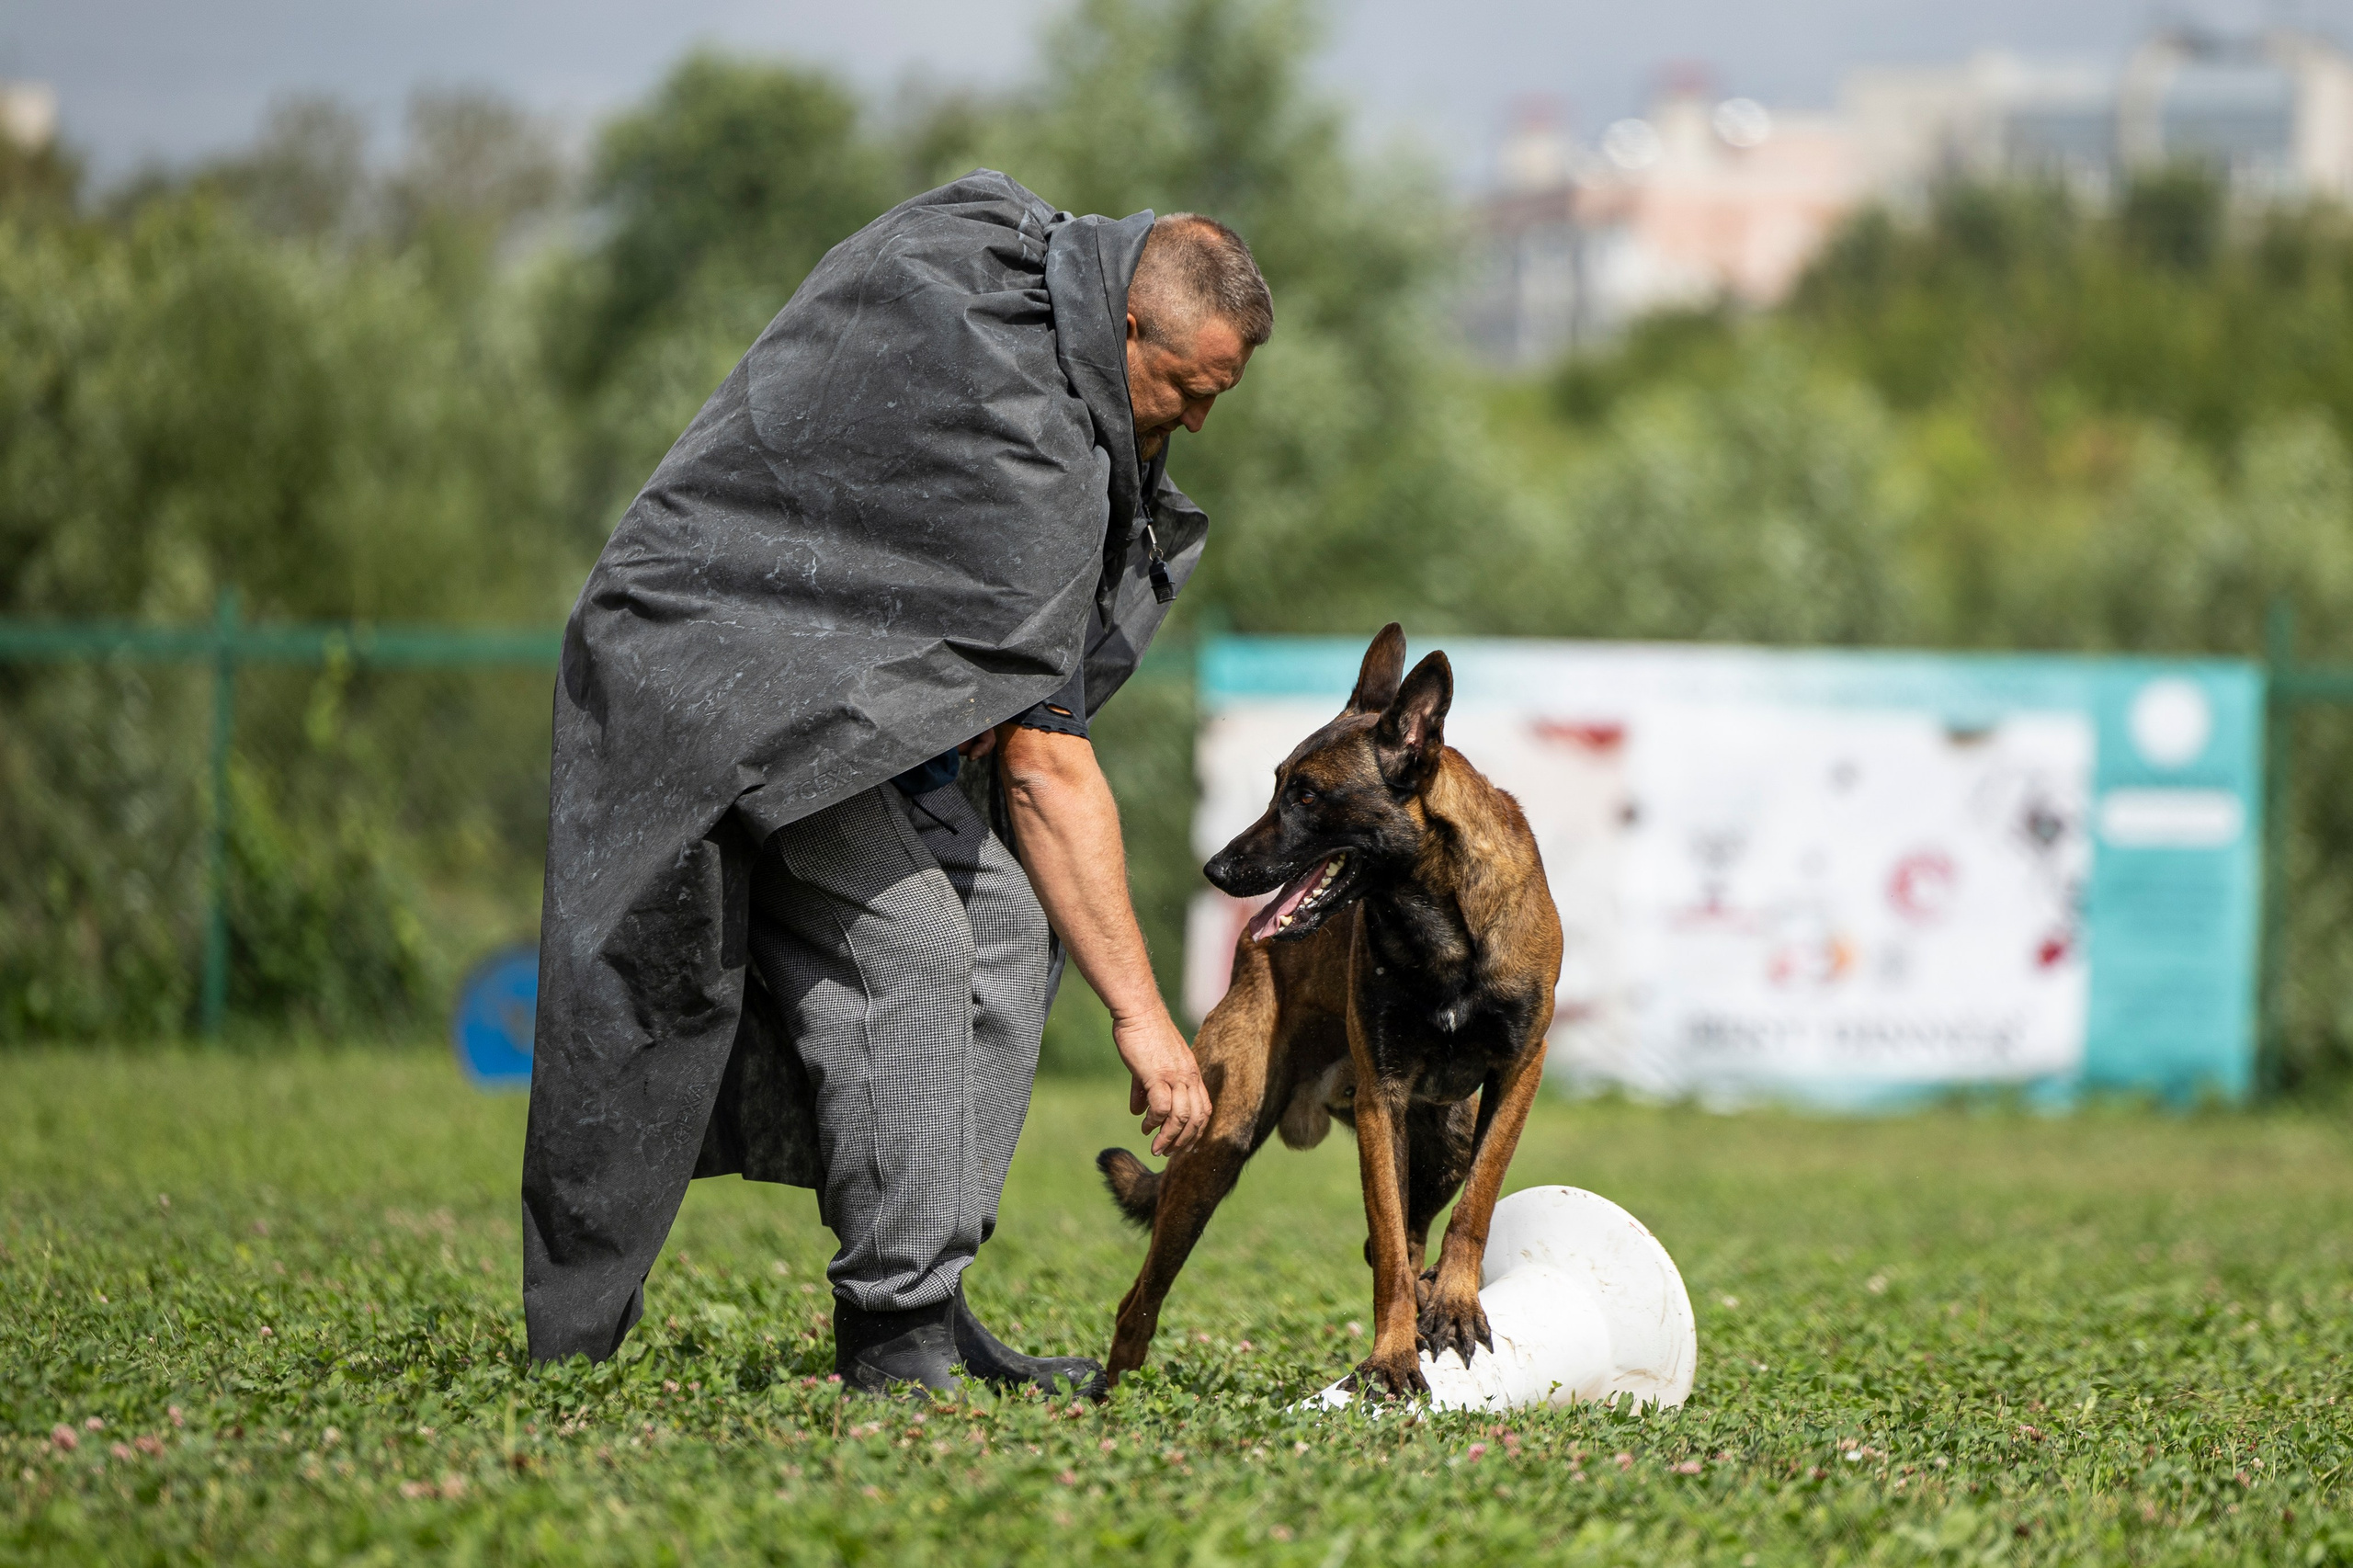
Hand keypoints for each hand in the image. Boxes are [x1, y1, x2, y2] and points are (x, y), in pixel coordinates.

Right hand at [1114, 1008, 1208, 1155]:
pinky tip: (1146, 1126)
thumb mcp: (1150, 1063)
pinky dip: (1155, 1122)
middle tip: (1168, 1153)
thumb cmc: (1142, 1032)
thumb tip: (1138, 1112)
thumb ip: (1146, 1089)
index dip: (1197, 1131)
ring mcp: (1175, 1076)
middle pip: (1197, 1118)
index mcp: (1191, 1072)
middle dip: (1184, 1141)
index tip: (1185, 1146)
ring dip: (1169, 1138)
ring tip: (1156, 1148)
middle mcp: (1189, 1076)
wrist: (1138, 1010)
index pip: (1204, 1109)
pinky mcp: (1157, 1075)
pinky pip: (1162, 1108)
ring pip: (1182, 1117)